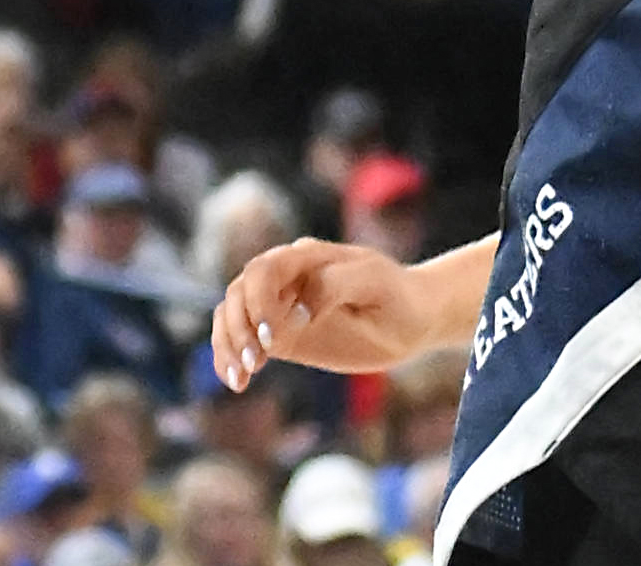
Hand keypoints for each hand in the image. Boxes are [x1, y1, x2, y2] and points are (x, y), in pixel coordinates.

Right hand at [212, 237, 477, 384]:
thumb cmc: (396, 296)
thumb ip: (333, 287)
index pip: (265, 270)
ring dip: (228, 344)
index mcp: (307, 257)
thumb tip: (294, 312)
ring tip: (241, 378)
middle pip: (240, 291)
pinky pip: (241, 339)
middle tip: (255, 363)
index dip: (259, 302)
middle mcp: (286, 278)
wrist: (413, 318)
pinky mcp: (280, 335)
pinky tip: (236, 383)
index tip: (271, 338)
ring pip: (232, 313)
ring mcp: (280, 306)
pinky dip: (229, 357)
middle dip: (239, 327)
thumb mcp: (373, 284)